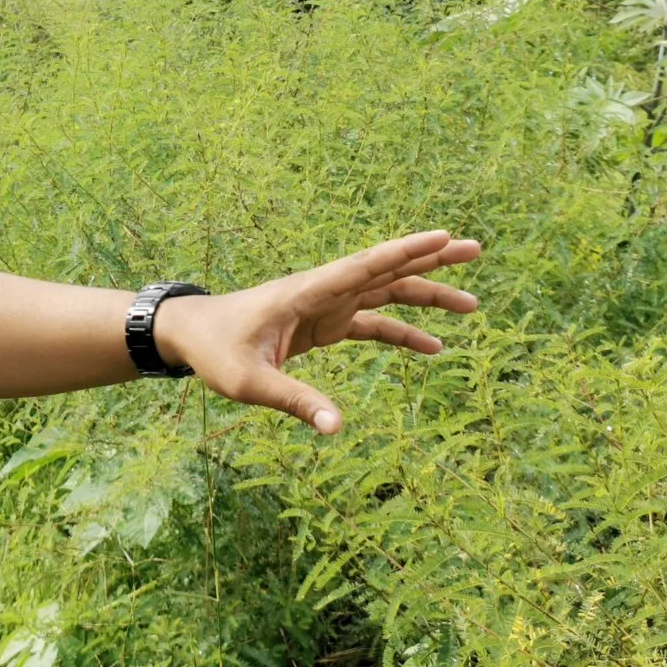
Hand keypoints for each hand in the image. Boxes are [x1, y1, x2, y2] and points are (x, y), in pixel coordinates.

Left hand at [159, 230, 481, 434]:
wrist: (191, 334)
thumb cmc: (215, 352)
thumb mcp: (249, 382)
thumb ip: (294, 401)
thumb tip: (336, 428)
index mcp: (307, 292)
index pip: (364, 266)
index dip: (405, 251)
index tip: (443, 238)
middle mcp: (323, 291)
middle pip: (386, 270)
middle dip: (431, 260)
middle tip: (476, 248)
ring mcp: (327, 304)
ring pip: (386, 292)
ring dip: (427, 293)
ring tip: (473, 303)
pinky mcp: (325, 323)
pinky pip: (373, 323)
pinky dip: (404, 331)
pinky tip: (434, 347)